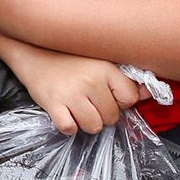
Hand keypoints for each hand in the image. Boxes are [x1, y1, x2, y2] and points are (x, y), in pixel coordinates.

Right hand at [9, 46, 143, 135]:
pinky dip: (68, 126)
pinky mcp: (52, 104)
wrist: (31, 51)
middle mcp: (91, 82)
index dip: (120, 101)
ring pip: (93, 127)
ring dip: (86, 123)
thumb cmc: (68, 58)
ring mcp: (71, 94)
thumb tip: (148, 94)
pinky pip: (69, 128)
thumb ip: (125, 78)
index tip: (107, 95)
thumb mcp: (99, 62)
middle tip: (88, 102)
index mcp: (106, 69)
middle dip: (102, 114)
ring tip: (78, 109)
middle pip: (112, 117)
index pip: (130, 99)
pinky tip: (65, 114)